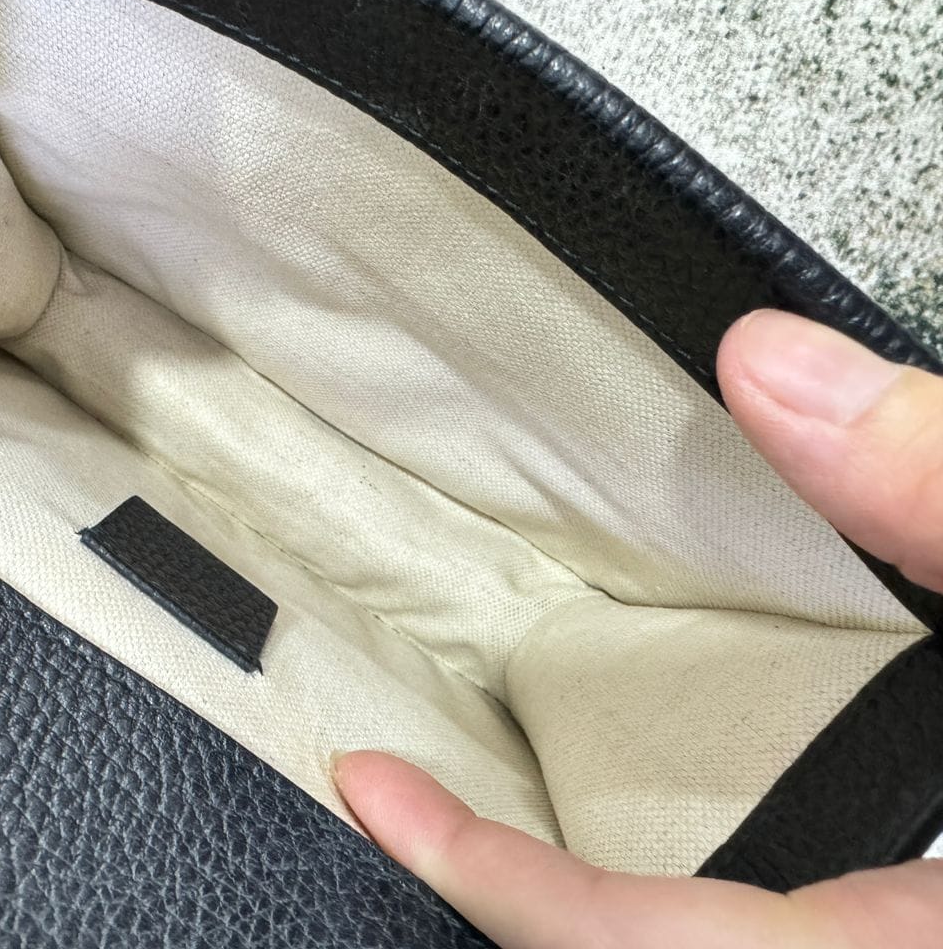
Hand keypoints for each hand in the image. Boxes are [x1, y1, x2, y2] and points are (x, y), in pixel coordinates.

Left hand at [335, 309, 942, 946]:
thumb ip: (937, 489)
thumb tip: (767, 365)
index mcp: (895, 933)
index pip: (631, 941)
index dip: (482, 869)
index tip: (371, 788)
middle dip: (512, 887)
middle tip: (414, 788)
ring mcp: (879, 937)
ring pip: (689, 939)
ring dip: (584, 887)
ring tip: (493, 792)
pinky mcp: (900, 913)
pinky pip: (752, 919)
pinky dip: (672, 872)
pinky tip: (660, 795)